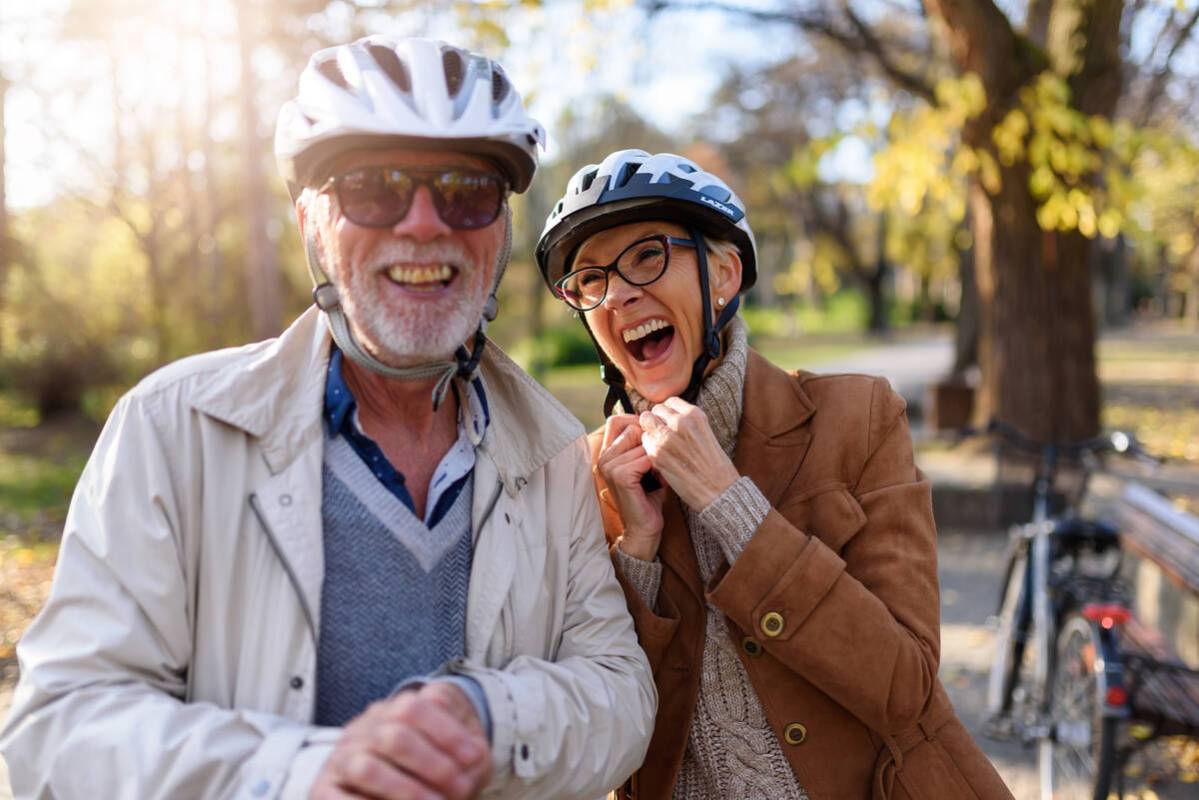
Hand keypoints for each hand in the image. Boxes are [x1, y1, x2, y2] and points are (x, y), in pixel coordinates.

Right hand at [311, 684, 491, 799]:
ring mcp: (340, 758)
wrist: (376, 789)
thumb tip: (475, 758)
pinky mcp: (323, 790)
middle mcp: (362, 729)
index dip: (447, 732)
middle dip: (433, 765)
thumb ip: (465, 755)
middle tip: (462, 788)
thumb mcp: (451, 756)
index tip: (475, 758)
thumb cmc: (429, 773)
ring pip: (368, 768)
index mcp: (392, 711)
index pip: (415, 707)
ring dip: (408, 790)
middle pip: (394, 736)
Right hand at [596, 414, 664, 560]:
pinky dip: (655, 466)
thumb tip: (656, 421)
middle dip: (649, 440)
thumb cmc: (649, 497)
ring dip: (655, 455)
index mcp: (607, 453)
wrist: (645, 529)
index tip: (652, 438)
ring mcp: (608, 467)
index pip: (617, 420)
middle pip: (630, 428)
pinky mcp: (619, 476)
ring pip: (640, 443)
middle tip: (658, 461)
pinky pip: (644, 458)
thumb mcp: (645, 465)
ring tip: (659, 472)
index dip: (638, 423)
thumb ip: (644, 444)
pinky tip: (658, 479)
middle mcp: (603, 458)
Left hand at [639, 397, 739, 509]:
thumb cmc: (713, 465)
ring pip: (646, 422)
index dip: (667, 414)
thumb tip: (666, 416)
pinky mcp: (657, 454)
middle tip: (662, 436)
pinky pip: (644, 441)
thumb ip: (686, 422)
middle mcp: (680, 423)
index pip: (670, 402)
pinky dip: (648, 447)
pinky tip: (660, 457)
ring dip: (650, 432)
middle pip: (655, 410)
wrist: (718, 491)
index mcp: (695, 415)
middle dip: (656, 421)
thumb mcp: (705, 433)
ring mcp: (667, 438)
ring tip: (661, 446)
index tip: (670, 425)